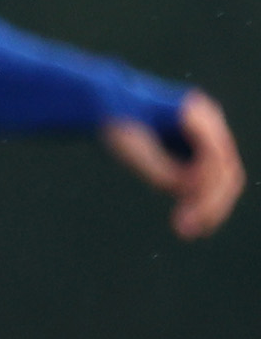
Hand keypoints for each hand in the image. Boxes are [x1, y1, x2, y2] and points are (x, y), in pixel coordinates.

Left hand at [105, 90, 240, 238]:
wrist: (111, 106)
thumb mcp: (131, 146)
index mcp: (193, 113)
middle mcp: (209, 124)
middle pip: (226, 170)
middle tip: (187, 230)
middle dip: (210, 203)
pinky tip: (189, 226)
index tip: (185, 206)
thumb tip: (185, 189)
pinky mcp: (202, 154)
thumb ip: (159, 167)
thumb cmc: (118, 122)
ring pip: (225, 181)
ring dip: (210, 209)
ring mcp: (210, 139)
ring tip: (186, 232)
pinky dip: (203, 204)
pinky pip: (212, 183)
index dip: (205, 184)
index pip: (215, 154)